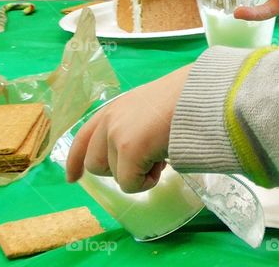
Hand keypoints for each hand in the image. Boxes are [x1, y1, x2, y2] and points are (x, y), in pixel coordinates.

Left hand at [65, 65, 191, 192]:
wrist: (206, 94)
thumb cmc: (189, 99)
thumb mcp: (152, 108)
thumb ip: (134, 124)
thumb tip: (134, 151)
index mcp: (115, 108)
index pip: (83, 138)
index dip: (75, 161)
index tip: (72, 179)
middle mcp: (110, 119)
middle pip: (95, 164)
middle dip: (119, 168)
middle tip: (149, 160)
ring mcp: (117, 134)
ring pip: (114, 175)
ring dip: (136, 173)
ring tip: (161, 155)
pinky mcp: (129, 150)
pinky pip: (130, 184)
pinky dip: (147, 182)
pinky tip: (165, 163)